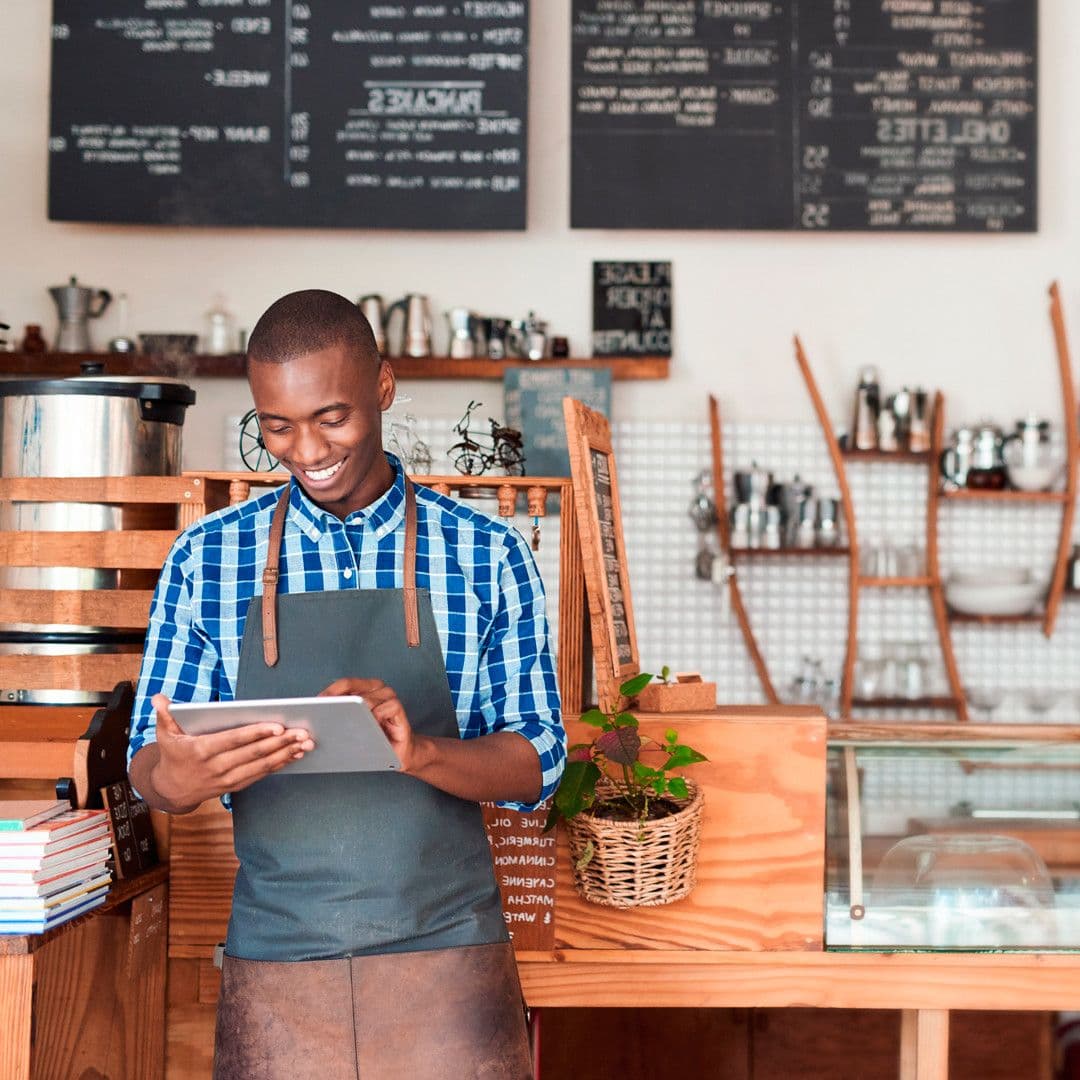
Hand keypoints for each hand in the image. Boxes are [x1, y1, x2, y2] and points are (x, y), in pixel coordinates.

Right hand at [145, 693, 314, 811]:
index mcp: (201, 751)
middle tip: (302, 733)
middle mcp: (217, 767)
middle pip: (253, 754)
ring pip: (261, 766)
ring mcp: (227, 779)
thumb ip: (164, 714)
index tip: (278, 726)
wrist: (171, 789)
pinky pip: (261, 775)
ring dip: (285, 755)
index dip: (256, 733)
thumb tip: (158, 697)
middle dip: (280, 743)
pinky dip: (279, 765)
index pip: (234, 740)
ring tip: (306, 744)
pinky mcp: (235, 786)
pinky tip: (295, 755)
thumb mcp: (164, 734)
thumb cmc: (173, 755)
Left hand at [319, 678, 420, 772]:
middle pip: (352, 685)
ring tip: (345, 723)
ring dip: (355, 711)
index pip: (343, 684)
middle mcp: (377, 688)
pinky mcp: (398, 708)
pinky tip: (369, 727)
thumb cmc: (374, 739)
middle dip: (336, 700)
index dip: (328, 693)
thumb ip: (340, 718)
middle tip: (324, 713)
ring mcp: (388, 696)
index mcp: (364, 688)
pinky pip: (384, 708)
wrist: (399, 753)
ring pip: (367, 698)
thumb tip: (316, 720)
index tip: (315, 705)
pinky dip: (375, 717)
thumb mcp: (353, 728)